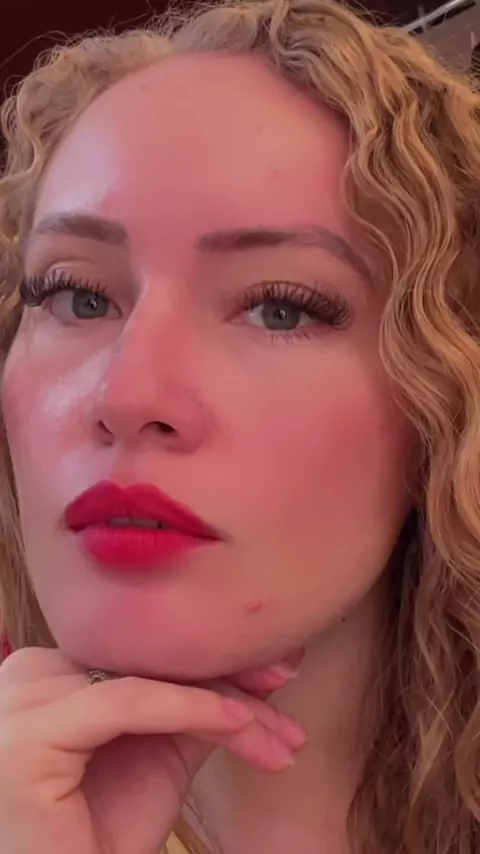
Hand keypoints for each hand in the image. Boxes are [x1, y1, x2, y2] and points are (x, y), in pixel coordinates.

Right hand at [0, 648, 305, 853]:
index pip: (144, 652)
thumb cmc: (102, 836)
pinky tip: (241, 723)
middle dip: (227, 677)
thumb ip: (187, 707)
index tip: (271, 672)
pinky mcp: (30, 733)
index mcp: (48, 675)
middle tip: (285, 682)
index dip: (210, 661)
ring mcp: (23, 701)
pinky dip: (195, 709)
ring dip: (227, 703)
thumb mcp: (157, 756)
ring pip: (148, 679)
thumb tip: (249, 667)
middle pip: (149, 661)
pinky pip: (130, 702)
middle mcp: (28, 677)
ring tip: (280, 734)